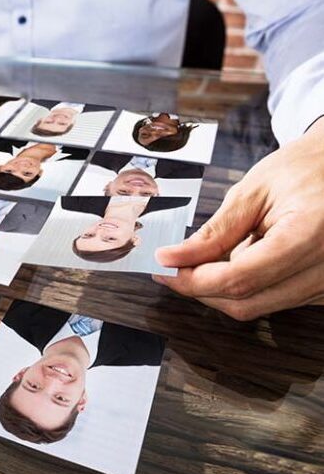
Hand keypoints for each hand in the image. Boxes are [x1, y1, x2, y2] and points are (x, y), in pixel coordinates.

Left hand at [154, 117, 323, 320]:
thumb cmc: (305, 168)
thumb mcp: (253, 190)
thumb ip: (215, 231)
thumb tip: (173, 259)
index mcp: (310, 234)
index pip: (240, 278)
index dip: (194, 279)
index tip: (164, 267)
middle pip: (247, 302)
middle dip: (201, 287)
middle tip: (173, 265)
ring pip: (258, 306)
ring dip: (223, 286)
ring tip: (211, 253)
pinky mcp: (323, 290)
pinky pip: (274, 299)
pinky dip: (246, 285)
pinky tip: (241, 257)